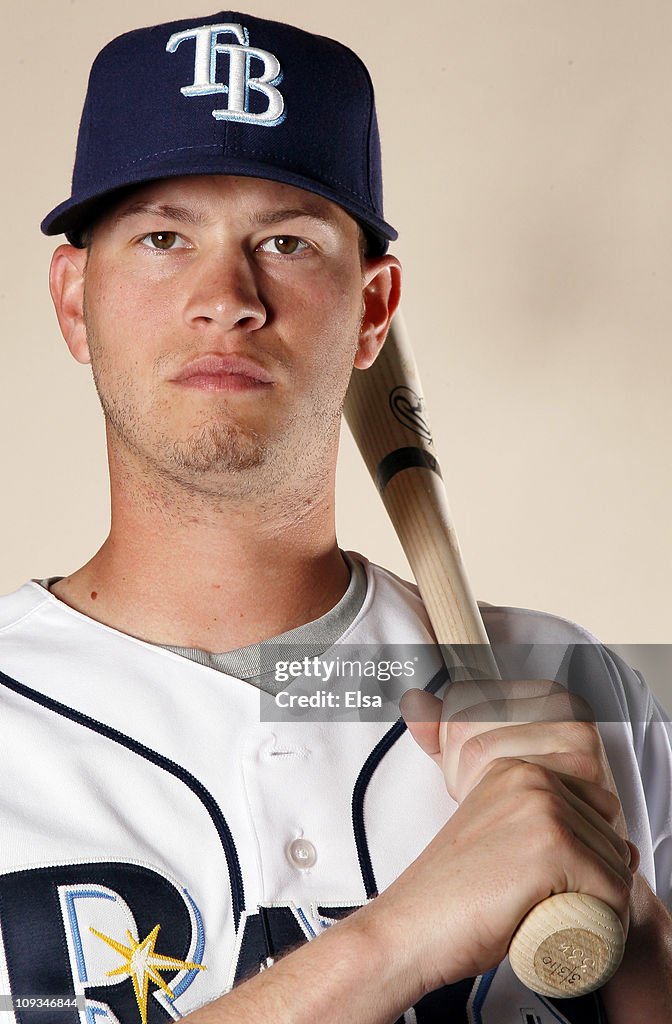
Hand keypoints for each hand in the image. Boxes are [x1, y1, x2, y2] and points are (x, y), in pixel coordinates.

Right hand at [383, 680, 637, 991]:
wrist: (412, 927)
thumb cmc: (451, 898)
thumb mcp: (503, 844)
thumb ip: (545, 831)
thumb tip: (625, 848)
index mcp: (515, 772)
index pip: (597, 807)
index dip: (588, 854)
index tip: (557, 881)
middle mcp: (530, 779)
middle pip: (610, 836)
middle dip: (597, 880)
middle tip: (554, 905)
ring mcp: (541, 808)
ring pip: (615, 866)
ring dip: (600, 904)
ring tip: (556, 919)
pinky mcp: (551, 845)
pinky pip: (612, 890)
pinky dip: (604, 922)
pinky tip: (565, 927)